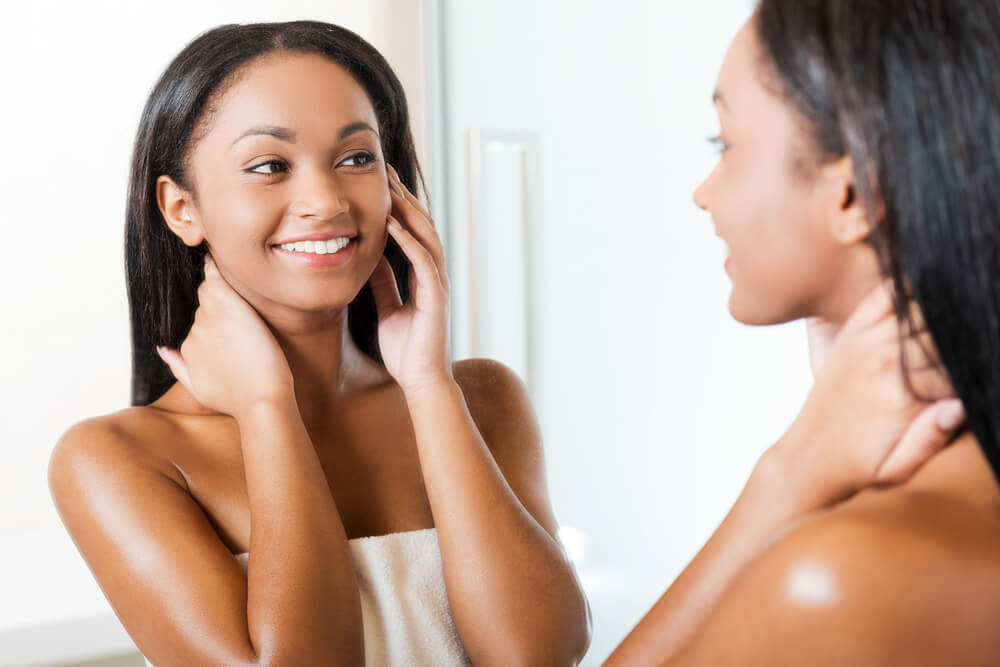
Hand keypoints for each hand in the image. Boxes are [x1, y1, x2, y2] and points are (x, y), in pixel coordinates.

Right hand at [155, 254, 294, 419]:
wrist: (260, 401)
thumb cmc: (237, 400)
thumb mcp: (198, 388)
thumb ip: (178, 366)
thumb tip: (162, 349)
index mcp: (187, 347)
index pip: (197, 322)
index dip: (216, 323)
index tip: (229, 326)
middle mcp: (194, 330)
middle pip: (205, 307)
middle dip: (221, 310)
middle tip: (241, 320)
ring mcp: (209, 318)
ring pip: (213, 293)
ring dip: (223, 293)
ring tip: (238, 297)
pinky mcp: (227, 307)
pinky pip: (215, 278)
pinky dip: (213, 267)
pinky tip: (214, 257)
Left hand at [368, 165, 451, 392]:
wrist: (420, 380)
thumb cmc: (405, 349)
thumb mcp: (387, 307)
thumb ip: (383, 283)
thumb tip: (370, 258)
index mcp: (421, 275)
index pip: (412, 231)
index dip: (398, 206)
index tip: (380, 183)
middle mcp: (433, 273)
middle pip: (421, 225)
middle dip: (404, 197)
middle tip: (385, 170)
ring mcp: (437, 283)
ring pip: (426, 235)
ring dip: (408, 209)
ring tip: (389, 187)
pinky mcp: (435, 295)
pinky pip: (421, 259)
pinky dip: (408, 238)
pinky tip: (392, 222)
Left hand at [777, 282, 964, 504]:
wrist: (810, 458)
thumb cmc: (860, 468)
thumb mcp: (899, 470)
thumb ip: (931, 439)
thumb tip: (962, 406)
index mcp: (903, 396)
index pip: (960, 361)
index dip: (978, 356)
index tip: (985, 353)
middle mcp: (884, 363)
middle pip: (943, 329)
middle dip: (967, 326)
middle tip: (984, 316)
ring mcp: (865, 344)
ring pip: (920, 308)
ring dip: (945, 303)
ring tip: (969, 298)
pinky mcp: (851, 334)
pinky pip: (885, 296)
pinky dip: (908, 285)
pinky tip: (930, 281)